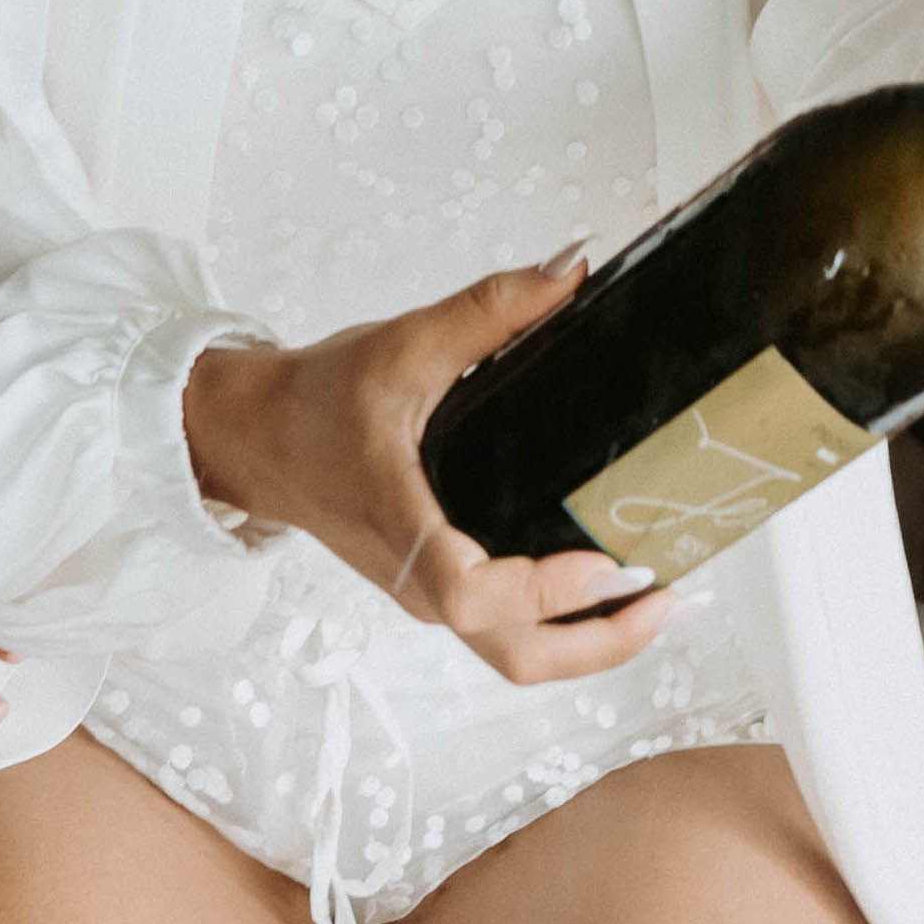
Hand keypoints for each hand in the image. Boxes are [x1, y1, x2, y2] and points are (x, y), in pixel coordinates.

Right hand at [178, 251, 673, 684]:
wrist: (255, 437)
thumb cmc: (317, 398)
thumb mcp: (403, 343)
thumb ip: (491, 308)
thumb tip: (573, 268)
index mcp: (402, 521)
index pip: (469, 593)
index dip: (539, 592)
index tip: (600, 564)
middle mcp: (418, 579)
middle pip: (517, 654)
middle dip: (601, 642)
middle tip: (667, 595)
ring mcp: (426, 594)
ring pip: (516, 655)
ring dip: (590, 642)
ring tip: (658, 599)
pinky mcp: (435, 590)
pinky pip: (506, 634)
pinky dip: (564, 627)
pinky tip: (609, 589)